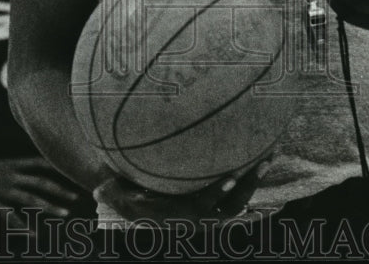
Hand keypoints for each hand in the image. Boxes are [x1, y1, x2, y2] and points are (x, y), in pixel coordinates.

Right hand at [0, 154, 81, 218]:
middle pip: (40, 182)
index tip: (69, 171)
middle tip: (75, 196)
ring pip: (31, 198)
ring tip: (64, 212)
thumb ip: (1, 167)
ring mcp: (0, 189)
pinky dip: (23, 225)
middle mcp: (9, 175)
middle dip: (59, 189)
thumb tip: (8, 168)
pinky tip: (33, 233)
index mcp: (9, 164)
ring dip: (49, 206)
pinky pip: (10, 216)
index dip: (54, 167)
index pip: (36, 163)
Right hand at [93, 156, 271, 225]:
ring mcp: (211, 212)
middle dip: (247, 185)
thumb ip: (111, 192)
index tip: (231, 176)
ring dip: (255, 179)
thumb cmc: (127, 195)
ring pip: (240, 201)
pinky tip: (263, 149)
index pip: (202, 207)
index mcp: (180, 217)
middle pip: (231, 207)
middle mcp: (200, 219)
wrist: (140, 208)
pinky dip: (249, 175)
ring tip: (270, 152)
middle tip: (262, 160)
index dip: (217, 193)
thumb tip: (98, 187)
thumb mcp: (116, 196)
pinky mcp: (217, 203)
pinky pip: (238, 191)